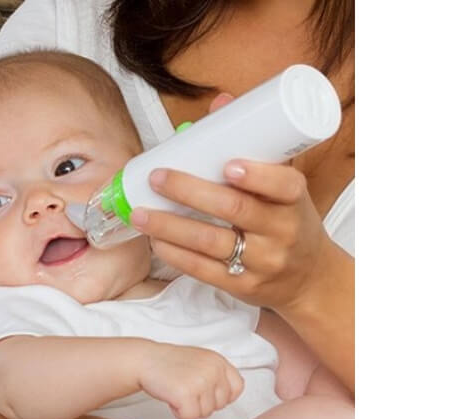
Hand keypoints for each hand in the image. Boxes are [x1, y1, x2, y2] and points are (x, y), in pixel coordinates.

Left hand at [129, 93, 341, 309]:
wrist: (309, 280)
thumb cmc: (289, 220)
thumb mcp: (285, 188)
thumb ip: (255, 149)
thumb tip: (221, 101)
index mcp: (294, 201)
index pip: (283, 186)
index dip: (256, 176)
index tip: (228, 165)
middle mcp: (282, 232)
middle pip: (235, 210)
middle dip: (190, 192)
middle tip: (157, 177)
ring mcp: (262, 263)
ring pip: (211, 243)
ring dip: (170, 226)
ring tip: (140, 212)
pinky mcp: (243, 287)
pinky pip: (204, 271)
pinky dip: (175, 254)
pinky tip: (155, 240)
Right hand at [138, 342, 243, 418]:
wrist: (145, 360)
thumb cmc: (170, 362)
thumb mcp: (201, 360)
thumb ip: (217, 373)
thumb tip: (230, 395)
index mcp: (218, 360)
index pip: (237, 387)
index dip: (222, 396)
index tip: (207, 393)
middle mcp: (213, 370)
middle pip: (220, 405)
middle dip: (203, 403)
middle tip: (186, 389)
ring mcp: (201, 381)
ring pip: (205, 413)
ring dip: (190, 408)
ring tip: (177, 391)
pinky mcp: (186, 394)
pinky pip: (190, 417)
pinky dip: (179, 413)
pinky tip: (172, 398)